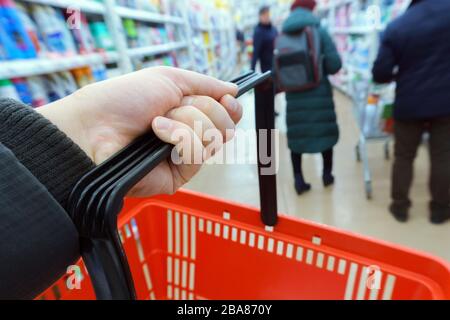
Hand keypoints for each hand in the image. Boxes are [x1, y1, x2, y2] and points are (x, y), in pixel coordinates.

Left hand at [36, 67, 242, 195]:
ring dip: (187, 122)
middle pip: (225, 126)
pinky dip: (180, 138)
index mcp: (188, 113)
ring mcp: (184, 157)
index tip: (227, 98)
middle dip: (204, 110)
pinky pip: (198, 154)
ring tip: (158, 123)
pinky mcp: (179, 176)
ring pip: (214, 139)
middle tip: (177, 107)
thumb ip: (205, 83)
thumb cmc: (124, 100)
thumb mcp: (167, 79)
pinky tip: (158, 134)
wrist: (95, 128)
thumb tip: (233, 89)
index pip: (225, 115)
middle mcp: (190, 135)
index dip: (230, 107)